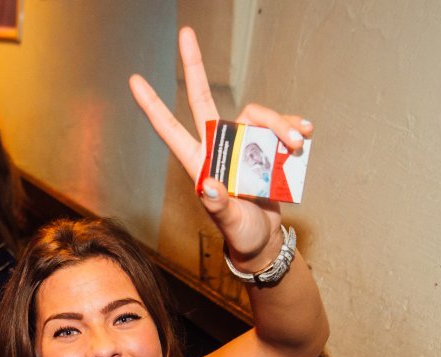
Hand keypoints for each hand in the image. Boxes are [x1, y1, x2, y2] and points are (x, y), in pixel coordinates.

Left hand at [130, 27, 312, 264]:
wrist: (265, 240)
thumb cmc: (241, 234)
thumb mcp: (230, 223)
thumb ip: (219, 206)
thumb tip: (206, 186)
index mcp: (199, 163)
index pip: (170, 129)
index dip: (153, 106)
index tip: (135, 81)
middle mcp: (217, 147)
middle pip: (204, 99)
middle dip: (194, 66)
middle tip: (186, 33)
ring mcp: (242, 144)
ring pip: (255, 115)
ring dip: (279, 124)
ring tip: (297, 144)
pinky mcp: (266, 147)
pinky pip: (279, 126)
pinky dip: (292, 128)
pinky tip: (304, 137)